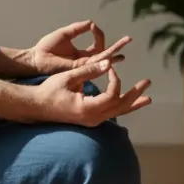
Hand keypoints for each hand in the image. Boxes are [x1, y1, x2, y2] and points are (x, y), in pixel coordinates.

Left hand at [27, 20, 131, 75]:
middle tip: (129, 39)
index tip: (94, 26)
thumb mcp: (65, 34)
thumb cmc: (47, 47)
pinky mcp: (79, 68)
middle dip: (118, 46)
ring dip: (115, 52)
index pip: (98, 43)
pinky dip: (103, 60)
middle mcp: (85, 60)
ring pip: (103, 59)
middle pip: (106, 53)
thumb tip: (92, 23)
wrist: (36, 58)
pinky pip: (94, 64)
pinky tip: (112, 57)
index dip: (98, 33)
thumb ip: (78, 29)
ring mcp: (83, 65)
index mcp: (82, 52)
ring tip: (125, 47)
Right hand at [34, 59, 151, 126]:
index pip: (111, 95)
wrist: (36, 106)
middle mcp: (93, 118)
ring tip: (147, 97)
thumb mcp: (68, 78)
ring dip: (132, 102)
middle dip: (135, 93)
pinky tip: (128, 102)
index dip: (114, 79)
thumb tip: (109, 63)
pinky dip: (121, 106)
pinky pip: (111, 113)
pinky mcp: (90, 119)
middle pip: (121, 106)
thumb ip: (89, 71)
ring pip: (118, 112)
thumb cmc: (49, 91)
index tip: (109, 67)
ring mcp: (92, 120)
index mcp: (88, 108)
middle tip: (147, 82)